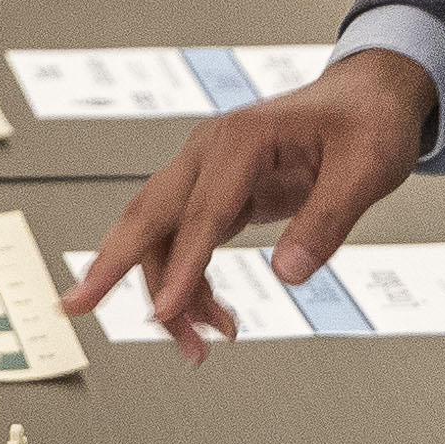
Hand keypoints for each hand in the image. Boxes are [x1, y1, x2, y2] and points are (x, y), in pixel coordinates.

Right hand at [68, 49, 435, 355]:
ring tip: (198, 345)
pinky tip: (212, 317)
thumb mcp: (367, 169)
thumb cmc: (366, 120)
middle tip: (76, 305)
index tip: (168, 311)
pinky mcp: (214, 193)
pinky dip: (190, 284)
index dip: (183, 267)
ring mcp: (207, 172)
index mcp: (242, 138)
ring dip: (168, 293)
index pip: (202, 211)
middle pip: (147, 214)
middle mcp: (211, 152)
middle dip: (111, 265)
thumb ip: (328, 221)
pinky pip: (184, 243)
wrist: (367, 97)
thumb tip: (289, 274)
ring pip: (161, 238)